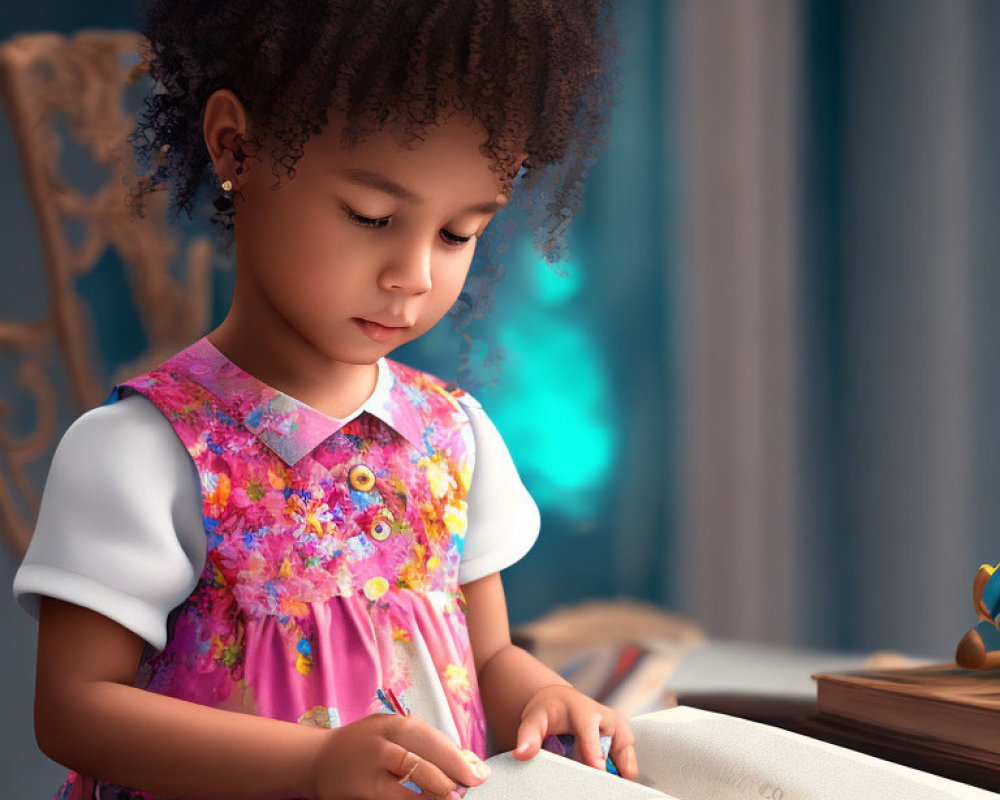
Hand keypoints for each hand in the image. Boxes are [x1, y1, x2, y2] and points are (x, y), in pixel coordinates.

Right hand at [309, 713, 489, 799]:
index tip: (480, 773)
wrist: (317, 760)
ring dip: (438, 789)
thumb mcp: (392, 736)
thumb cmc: (366, 747)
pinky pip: (396, 798)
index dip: (460, 758)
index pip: (435, 739)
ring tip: (454, 798)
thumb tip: (467, 763)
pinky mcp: (364, 789)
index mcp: (396, 724)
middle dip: (455, 772)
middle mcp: (384, 740)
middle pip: (427, 755)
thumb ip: (425, 746)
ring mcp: (372, 765)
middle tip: (472, 785)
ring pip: (413, 776)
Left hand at [512, 684, 637, 779]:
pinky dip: (618, 773)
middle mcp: (607, 718)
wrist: (560, 702)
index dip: (595, 752)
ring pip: (627, 759)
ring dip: (616, 772)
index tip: (598, 769)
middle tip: (598, 786)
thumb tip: (522, 753)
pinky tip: (602, 778)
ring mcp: (619, 729)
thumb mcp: (534, 719)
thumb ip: (528, 736)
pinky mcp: (624, 741)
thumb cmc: (549, 711)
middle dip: (610, 768)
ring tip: (599, 783)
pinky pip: (627, 764)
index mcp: (585, 711)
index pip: (592, 733)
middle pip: (617, 748)